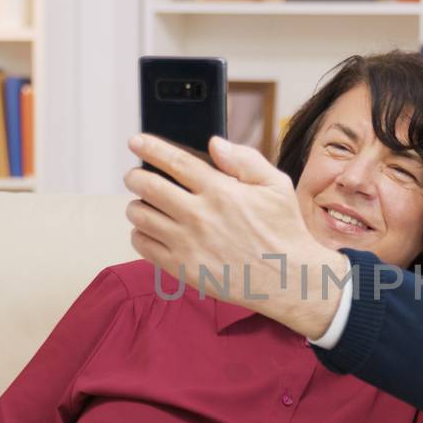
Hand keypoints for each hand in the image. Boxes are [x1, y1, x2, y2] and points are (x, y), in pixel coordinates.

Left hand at [124, 135, 347, 339]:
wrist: (288, 279)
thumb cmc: (283, 230)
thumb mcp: (276, 185)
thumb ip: (245, 160)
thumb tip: (214, 143)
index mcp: (222, 190)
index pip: (175, 161)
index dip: (150, 148)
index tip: (136, 142)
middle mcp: (201, 215)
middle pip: (148, 186)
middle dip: (135, 176)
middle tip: (134, 176)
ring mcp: (189, 244)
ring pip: (141, 215)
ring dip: (136, 205)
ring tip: (142, 204)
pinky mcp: (182, 269)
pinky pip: (144, 246)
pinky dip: (139, 234)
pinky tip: (150, 230)